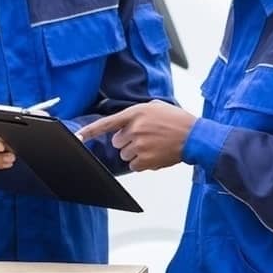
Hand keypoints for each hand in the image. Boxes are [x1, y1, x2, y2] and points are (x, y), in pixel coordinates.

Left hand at [75, 100, 195, 171]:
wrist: (194, 136)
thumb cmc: (177, 121)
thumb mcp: (155, 106)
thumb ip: (136, 112)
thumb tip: (125, 122)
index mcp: (136, 113)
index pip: (107, 123)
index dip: (90, 131)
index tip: (77, 137)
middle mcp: (135, 129)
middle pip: (117, 142)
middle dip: (127, 141)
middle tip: (145, 137)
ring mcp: (139, 145)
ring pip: (125, 154)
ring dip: (136, 152)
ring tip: (153, 145)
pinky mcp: (145, 160)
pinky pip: (133, 165)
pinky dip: (142, 162)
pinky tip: (155, 154)